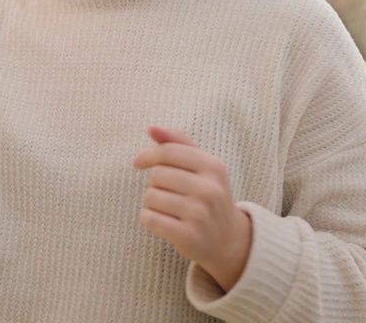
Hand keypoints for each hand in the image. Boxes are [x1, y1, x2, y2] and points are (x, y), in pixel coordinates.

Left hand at [132, 126, 252, 292]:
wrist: (227, 238)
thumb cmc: (208, 194)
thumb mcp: (202, 164)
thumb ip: (178, 142)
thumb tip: (152, 128)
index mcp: (213, 166)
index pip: (169, 152)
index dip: (148, 155)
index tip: (138, 163)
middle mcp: (209, 189)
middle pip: (157, 175)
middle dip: (155, 183)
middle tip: (170, 193)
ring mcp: (200, 214)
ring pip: (151, 197)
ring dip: (152, 202)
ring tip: (169, 208)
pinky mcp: (188, 236)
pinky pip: (150, 218)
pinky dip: (149, 218)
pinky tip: (163, 221)